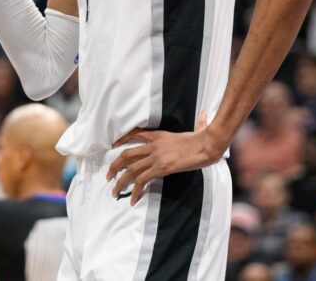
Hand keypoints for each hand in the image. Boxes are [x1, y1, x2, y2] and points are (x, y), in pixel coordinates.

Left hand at [106, 114, 223, 205]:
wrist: (208, 144)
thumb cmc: (205, 139)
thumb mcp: (197, 130)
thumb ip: (199, 124)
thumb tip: (205, 116)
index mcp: (158, 135)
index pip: (133, 134)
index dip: (120, 140)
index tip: (112, 147)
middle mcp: (153, 145)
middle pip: (126, 154)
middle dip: (114, 166)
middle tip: (108, 176)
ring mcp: (156, 157)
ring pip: (130, 170)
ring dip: (120, 182)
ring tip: (114, 191)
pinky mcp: (162, 168)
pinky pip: (143, 181)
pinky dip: (135, 191)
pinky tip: (132, 199)